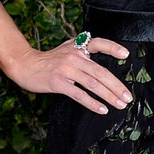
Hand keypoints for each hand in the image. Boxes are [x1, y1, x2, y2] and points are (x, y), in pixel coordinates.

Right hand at [5, 34, 132, 113]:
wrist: (25, 65)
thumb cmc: (49, 60)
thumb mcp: (67, 49)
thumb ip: (84, 51)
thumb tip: (104, 65)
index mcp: (77, 46)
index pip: (98, 43)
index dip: (113, 48)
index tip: (125, 55)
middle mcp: (73, 56)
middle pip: (101, 72)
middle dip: (117, 86)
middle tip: (128, 97)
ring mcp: (66, 69)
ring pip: (93, 84)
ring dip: (109, 96)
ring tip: (120, 104)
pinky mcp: (58, 83)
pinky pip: (79, 94)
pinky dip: (93, 103)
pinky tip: (102, 109)